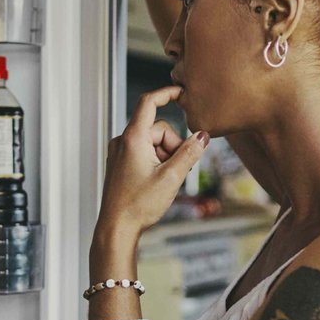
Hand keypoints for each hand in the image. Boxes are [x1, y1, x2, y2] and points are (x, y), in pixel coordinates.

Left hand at [93, 87, 207, 248]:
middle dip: (174, 144)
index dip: (166, 93)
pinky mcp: (121, 164)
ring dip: (166, 155)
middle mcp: (123, 142)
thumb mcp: (171, 177)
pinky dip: (156, 161)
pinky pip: (144, 153)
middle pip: (158, 129)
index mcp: (132, 139)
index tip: (181, 92)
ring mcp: (120, 153)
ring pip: (152, 142)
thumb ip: (189, 153)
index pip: (149, 102)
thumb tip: (203, 136)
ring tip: (168, 179)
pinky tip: (158, 181)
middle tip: (179, 168)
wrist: (117, 228)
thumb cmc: (138, 205)